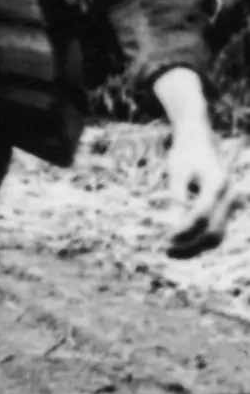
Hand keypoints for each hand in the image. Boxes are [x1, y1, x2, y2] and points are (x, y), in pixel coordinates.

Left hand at [154, 70, 236, 256]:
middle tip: (164, 252)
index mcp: (217, 184)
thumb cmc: (185, 153)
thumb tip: (171, 226)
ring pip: (218, 236)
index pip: (200, 216)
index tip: (162, 239)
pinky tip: (179, 245)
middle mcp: (229, 196)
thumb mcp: (176, 171)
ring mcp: (231, 204)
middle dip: (190, 246)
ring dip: (195, 248)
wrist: (201, 140)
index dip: (181, 231)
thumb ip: (176, 197)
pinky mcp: (226, 208)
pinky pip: (216, 230)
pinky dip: (199, 240)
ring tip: (170, 253)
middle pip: (214, 233)